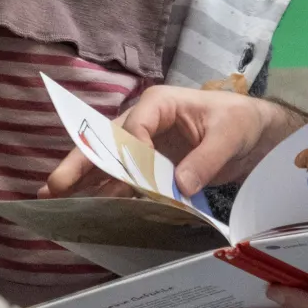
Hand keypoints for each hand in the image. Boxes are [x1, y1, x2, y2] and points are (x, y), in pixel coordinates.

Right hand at [41, 88, 303, 198]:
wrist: (255, 132)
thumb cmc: (241, 122)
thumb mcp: (229, 136)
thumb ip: (206, 159)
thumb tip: (179, 186)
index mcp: (160, 103)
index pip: (134, 127)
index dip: (128, 155)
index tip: (132, 183)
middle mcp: (143, 120)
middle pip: (106, 140)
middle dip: (81, 163)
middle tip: (55, 186)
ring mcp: (143, 142)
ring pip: (106, 158)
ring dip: (82, 178)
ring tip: (52, 198)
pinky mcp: (148, 162)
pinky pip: (121, 175)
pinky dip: (102, 188)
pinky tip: (84, 204)